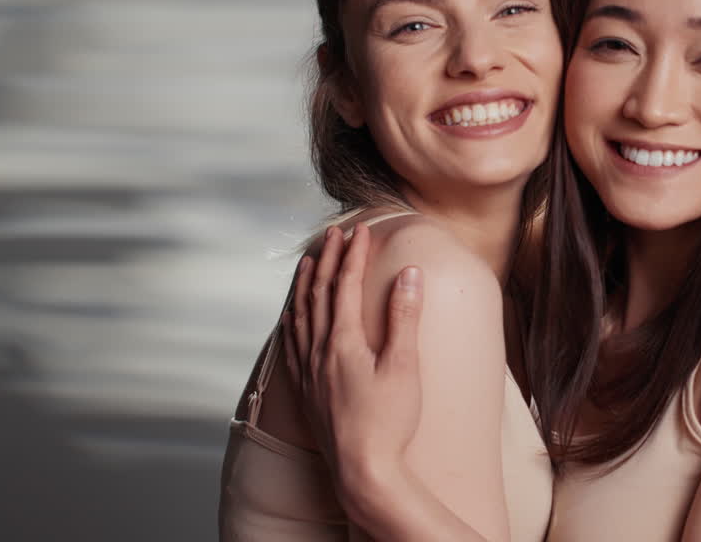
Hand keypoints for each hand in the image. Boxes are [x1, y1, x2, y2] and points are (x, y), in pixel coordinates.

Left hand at [284, 224, 424, 506]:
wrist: (362, 470)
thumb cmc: (388, 422)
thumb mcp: (404, 366)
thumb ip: (404, 317)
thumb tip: (410, 274)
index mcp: (343, 341)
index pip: (345, 285)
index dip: (353, 254)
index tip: (360, 230)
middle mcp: (319, 351)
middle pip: (318, 293)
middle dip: (327, 258)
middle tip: (334, 232)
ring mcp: (309, 371)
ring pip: (299, 315)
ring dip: (304, 283)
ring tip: (307, 261)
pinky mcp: (305, 390)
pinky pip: (290, 344)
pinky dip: (292, 319)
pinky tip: (291, 315)